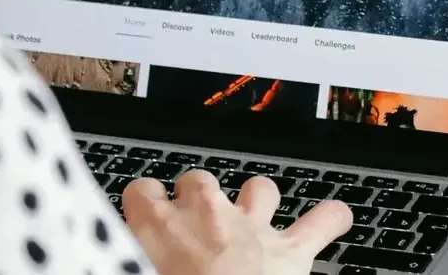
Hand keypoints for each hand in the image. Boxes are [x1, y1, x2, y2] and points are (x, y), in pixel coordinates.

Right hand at [123, 169, 351, 274]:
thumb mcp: (129, 272)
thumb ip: (127, 263)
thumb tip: (110, 274)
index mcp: (156, 230)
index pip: (142, 192)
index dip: (145, 203)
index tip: (144, 213)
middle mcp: (206, 217)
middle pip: (199, 182)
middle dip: (197, 197)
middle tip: (193, 226)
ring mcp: (252, 228)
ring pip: (258, 189)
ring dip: (254, 200)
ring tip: (251, 216)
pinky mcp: (291, 250)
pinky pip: (322, 222)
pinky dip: (331, 220)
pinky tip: (337, 218)